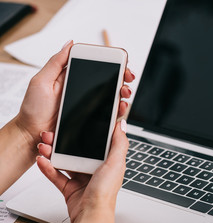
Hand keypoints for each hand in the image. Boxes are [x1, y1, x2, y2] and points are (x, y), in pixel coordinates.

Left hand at [15, 40, 134, 149]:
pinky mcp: (91, 119)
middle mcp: (83, 90)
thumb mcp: (41, 81)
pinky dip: (118, 111)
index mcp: (73, 77)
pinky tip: (119, 108)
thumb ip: (56, 62)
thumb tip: (70, 44)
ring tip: (123, 93)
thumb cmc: (33, 109)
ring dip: (123, 93)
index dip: (111, 64)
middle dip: (122, 78)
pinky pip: (108, 114)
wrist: (32, 134)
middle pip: (109, 81)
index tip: (121, 63)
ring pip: (112, 97)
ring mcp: (88, 105)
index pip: (96, 67)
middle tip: (126, 78)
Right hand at [37, 120, 127, 222]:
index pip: (96, 142)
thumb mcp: (116, 163)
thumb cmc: (106, 193)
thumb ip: (119, 143)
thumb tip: (121, 125)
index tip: (75, 124)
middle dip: (64, 142)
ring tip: (44, 146)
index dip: (86, 132)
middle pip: (78, 150)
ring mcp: (82, 178)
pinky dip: (48, 168)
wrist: (91, 215)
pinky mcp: (70, 187)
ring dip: (53, 153)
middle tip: (52, 134)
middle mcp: (95, 169)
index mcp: (108, 161)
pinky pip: (57, 174)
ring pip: (65, 161)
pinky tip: (42, 160)